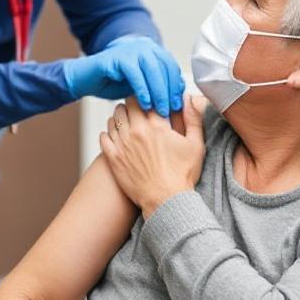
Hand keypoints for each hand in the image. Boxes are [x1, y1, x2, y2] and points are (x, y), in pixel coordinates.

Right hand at [63, 36, 184, 116]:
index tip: (177, 105)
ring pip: (152, 69)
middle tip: (170, 109)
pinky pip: (135, 73)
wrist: (85, 79)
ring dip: (158, 91)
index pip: (171, 66)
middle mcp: (143, 46)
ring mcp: (130, 49)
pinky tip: (145, 103)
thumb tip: (177, 96)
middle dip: (169, 90)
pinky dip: (142, 89)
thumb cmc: (112, 83)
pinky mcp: (118, 57)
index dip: (176, 86)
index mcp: (151, 51)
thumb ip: (156, 86)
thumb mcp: (140, 85)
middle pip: (164, 67)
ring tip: (159, 109)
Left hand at [100, 95, 207, 217]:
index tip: (150, 102)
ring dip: (120, 117)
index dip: (147, 98)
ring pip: (113, 118)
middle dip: (132, 105)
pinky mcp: (113, 158)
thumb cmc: (182, 175)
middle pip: (126, 105)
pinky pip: (103, 136)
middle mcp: (136, 132)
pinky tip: (117, 137)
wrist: (166, 202)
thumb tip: (188, 99)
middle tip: (138, 110)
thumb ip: (193, 120)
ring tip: (127, 122)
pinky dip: (108, 133)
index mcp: (156, 126)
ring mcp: (122, 145)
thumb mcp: (196, 146)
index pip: (145, 99)